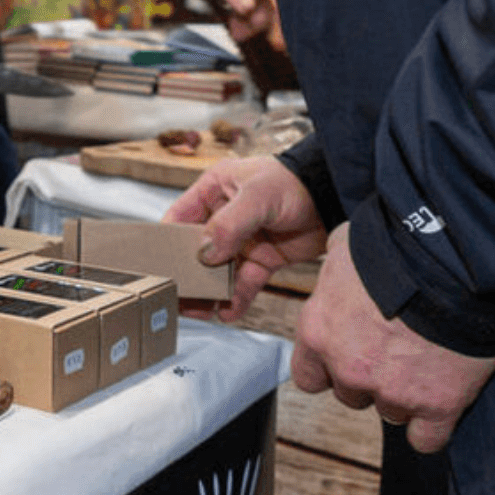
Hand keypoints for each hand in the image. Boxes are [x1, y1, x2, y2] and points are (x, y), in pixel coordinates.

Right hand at [162, 156, 325, 318]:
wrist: (334, 195)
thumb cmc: (293, 182)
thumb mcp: (257, 196)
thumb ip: (229, 224)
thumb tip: (204, 254)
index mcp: (213, 191)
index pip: (180, 218)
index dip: (168, 242)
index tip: (160, 266)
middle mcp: (224, 216)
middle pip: (197, 250)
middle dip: (189, 275)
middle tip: (178, 297)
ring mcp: (244, 240)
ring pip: (219, 270)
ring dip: (210, 291)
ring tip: (200, 312)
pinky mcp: (264, 258)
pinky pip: (244, 282)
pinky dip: (236, 298)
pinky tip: (228, 312)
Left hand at [194, 0, 280, 47]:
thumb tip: (248, 8)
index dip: (281, 17)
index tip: (280, 37)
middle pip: (273, 9)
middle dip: (261, 25)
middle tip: (254, 40)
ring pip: (263, 15)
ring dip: (250, 26)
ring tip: (235, 32)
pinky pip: (255, 14)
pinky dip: (245, 23)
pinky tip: (235, 27)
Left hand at [291, 224, 494, 453]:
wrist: (454, 262)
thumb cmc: (398, 246)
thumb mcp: (345, 247)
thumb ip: (335, 273)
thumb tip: (339, 270)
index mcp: (320, 331)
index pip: (309, 376)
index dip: (330, 368)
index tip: (348, 357)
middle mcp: (349, 367)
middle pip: (351, 394)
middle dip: (370, 378)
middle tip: (396, 350)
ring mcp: (392, 390)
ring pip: (390, 412)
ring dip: (405, 395)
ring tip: (426, 361)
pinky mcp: (436, 405)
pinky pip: (426, 438)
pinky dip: (433, 425)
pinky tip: (442, 401)